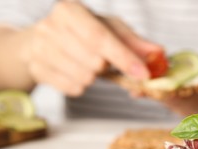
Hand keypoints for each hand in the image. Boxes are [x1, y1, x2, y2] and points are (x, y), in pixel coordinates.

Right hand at [24, 0, 164, 95]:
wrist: (43, 42)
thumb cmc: (83, 33)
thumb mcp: (109, 30)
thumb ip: (134, 42)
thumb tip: (159, 52)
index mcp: (70, 10)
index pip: (101, 37)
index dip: (125, 58)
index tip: (144, 74)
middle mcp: (50, 26)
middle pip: (95, 62)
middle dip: (106, 67)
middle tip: (101, 60)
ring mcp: (40, 49)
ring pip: (85, 78)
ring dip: (94, 77)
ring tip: (87, 64)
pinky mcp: (37, 70)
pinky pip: (73, 89)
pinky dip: (81, 85)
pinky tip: (75, 72)